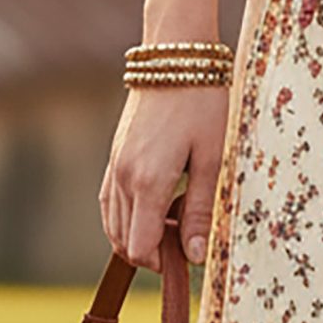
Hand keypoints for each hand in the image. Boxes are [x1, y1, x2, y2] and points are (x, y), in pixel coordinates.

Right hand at [101, 84, 230, 272]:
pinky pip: (110, 201)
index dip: (161, 264)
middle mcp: (124, 178)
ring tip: (174, 227)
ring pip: (113, 223)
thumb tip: (193, 255)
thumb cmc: (201, 104)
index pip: (140, 247)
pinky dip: (127, 216)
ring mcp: (114, 166)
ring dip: (138, 235)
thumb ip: (200, 210)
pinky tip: (155, 210)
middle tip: (184, 244)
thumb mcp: (212, 159)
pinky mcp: (114, 156)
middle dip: (151, 253)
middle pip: (123, 241)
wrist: (174, 58)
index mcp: (148, 183)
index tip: (186, 259)